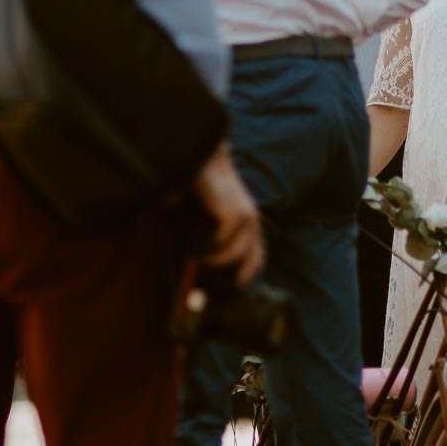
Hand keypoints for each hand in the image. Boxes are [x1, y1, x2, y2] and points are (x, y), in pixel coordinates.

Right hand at [194, 147, 264, 286]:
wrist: (205, 157)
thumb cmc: (204, 184)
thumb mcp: (210, 212)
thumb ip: (207, 230)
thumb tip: (189, 259)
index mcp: (250, 221)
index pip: (257, 256)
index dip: (245, 275)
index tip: (229, 288)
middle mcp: (252, 221)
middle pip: (252, 262)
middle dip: (234, 278)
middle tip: (210, 285)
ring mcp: (246, 218)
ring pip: (233, 255)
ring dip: (212, 261)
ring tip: (193, 256)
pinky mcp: (234, 215)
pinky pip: (222, 245)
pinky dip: (207, 249)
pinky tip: (194, 245)